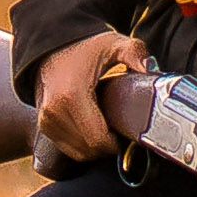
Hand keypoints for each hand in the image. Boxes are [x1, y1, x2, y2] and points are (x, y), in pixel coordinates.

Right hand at [35, 28, 148, 164]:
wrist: (50, 46)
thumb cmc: (84, 47)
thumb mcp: (113, 44)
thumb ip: (135, 53)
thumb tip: (152, 70)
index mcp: (71, 96)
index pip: (98, 141)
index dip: (117, 143)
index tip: (127, 131)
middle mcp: (54, 112)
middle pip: (89, 150)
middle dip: (108, 145)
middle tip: (119, 127)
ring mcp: (46, 120)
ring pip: (79, 152)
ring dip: (95, 146)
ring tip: (106, 125)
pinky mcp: (44, 125)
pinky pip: (68, 148)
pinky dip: (83, 143)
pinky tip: (92, 126)